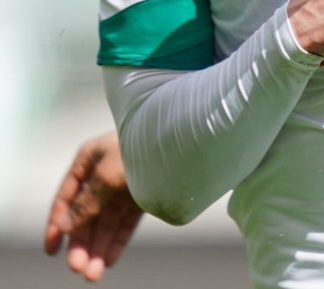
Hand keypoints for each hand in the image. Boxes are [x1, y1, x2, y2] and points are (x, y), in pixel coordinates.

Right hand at [44, 131, 142, 281]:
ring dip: (99, 246)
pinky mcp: (145, 192)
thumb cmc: (138, 148)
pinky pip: (127, 220)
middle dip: (82, 242)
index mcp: (90, 158)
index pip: (68, 196)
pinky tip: (110, 258)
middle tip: (79, 268)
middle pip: (87, 213)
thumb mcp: (105, 174)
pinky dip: (118, 239)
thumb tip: (63, 225)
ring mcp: (126, 183)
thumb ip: (85, 202)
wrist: (181, 139)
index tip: (52, 251)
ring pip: (107, 220)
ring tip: (94, 274)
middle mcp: (106, 172)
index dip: (57, 223)